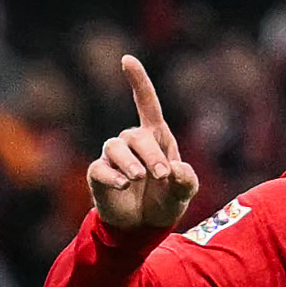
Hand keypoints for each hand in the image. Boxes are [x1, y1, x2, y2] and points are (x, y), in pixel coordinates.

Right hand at [87, 55, 199, 229]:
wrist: (145, 226)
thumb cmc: (166, 200)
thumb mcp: (185, 191)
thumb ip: (187, 180)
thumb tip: (175, 169)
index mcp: (156, 139)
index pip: (146, 104)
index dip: (138, 82)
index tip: (128, 60)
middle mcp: (132, 144)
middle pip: (136, 135)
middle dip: (151, 154)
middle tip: (162, 174)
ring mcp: (114, 159)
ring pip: (115, 147)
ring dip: (131, 162)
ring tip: (140, 178)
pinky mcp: (99, 175)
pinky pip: (100, 168)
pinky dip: (112, 176)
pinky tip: (124, 185)